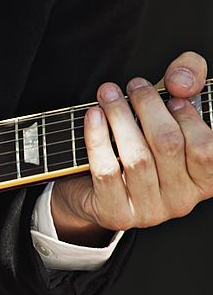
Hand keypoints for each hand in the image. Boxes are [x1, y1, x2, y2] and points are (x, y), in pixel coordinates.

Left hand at [51, 51, 212, 245]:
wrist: (93, 188)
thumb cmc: (140, 143)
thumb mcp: (170, 109)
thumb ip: (189, 80)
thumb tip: (181, 80)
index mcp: (203, 181)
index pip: (205, 148)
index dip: (189, 118)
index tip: (171, 96)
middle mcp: (181, 201)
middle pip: (167, 145)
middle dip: (149, 107)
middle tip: (134, 85)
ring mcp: (148, 212)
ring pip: (136, 158)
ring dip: (120, 118)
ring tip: (108, 94)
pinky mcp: (115, 214)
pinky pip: (106, 171)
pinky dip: (97, 138)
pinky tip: (93, 116)